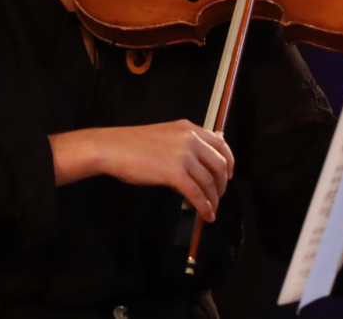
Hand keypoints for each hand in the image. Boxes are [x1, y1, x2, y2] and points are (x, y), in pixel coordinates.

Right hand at [49, 120, 234, 221]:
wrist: (113, 148)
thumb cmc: (133, 145)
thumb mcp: (165, 136)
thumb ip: (184, 145)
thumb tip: (199, 166)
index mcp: (188, 128)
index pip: (220, 143)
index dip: (229, 160)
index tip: (229, 173)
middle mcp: (190, 139)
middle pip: (219, 164)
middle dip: (222, 183)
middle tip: (219, 194)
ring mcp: (183, 156)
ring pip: (209, 181)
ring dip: (214, 198)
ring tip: (211, 208)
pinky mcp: (175, 173)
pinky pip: (197, 193)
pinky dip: (204, 206)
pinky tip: (206, 214)